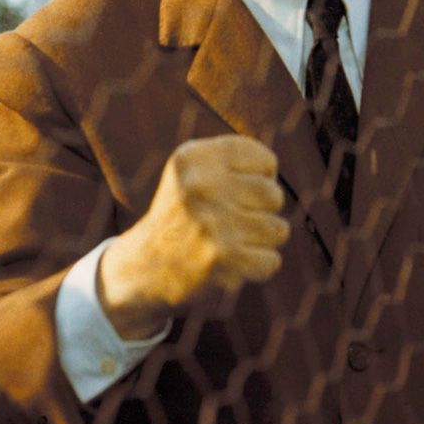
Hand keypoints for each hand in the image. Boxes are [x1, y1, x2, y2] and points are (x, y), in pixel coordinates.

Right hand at [98, 134, 289, 339]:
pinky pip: (271, 260)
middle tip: (233, 220)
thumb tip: (274, 175)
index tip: (237, 190)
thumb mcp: (194, 170)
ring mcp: (211, 222)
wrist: (146, 265)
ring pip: (277, 229)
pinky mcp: (221, 258)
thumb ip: (237, 159)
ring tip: (233, 241)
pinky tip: (233, 263)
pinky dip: (258, 266)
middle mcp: (200, 185)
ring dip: (261, 241)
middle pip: (273, 195)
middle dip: (262, 211)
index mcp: (194, 157)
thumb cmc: (184, 212)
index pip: (266, 160)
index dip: (261, 178)